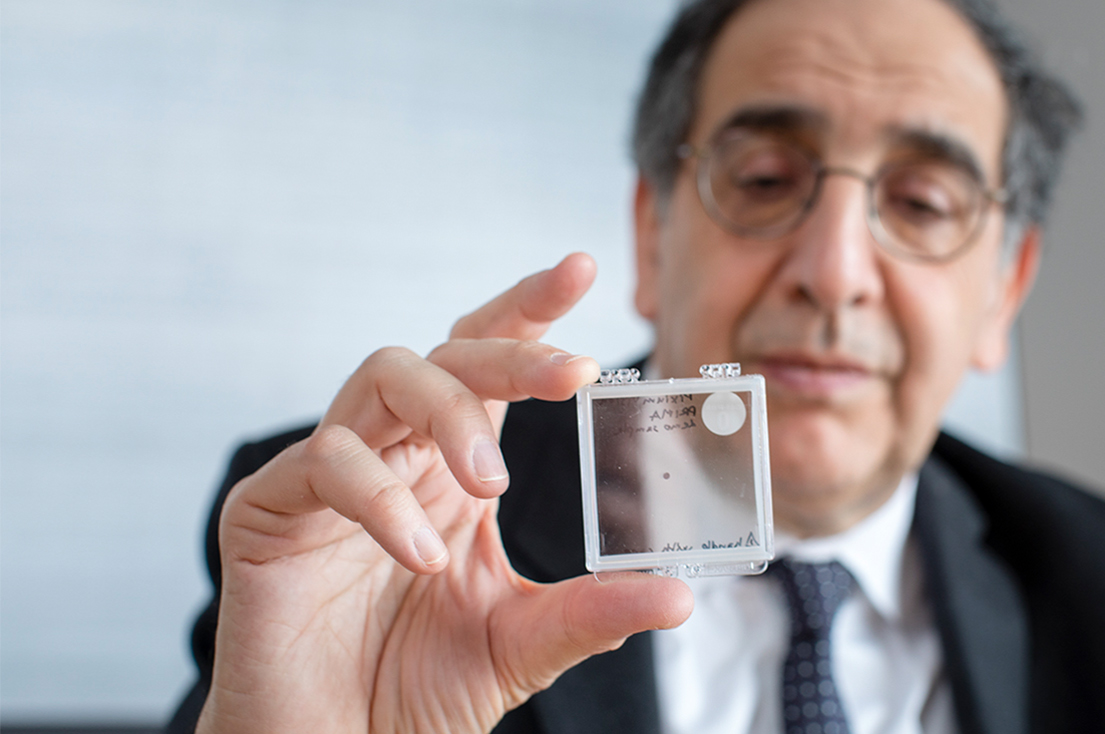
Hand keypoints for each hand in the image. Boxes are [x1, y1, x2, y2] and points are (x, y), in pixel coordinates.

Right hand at [198, 253, 692, 732]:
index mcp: (451, 471)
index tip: (580, 269)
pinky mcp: (268, 512)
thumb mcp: (521, 645)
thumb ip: (590, 612)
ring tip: (489, 485)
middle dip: (511, 349)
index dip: (527, 312)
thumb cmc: (412, 693)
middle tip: (572, 375)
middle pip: (445, 350)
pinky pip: (323, 463)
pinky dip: (378, 498)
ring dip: (448, 415)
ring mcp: (327, 477)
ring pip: (383, 377)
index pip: (488, 365)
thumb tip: (678, 597)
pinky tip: (416, 554)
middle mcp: (395, 456)